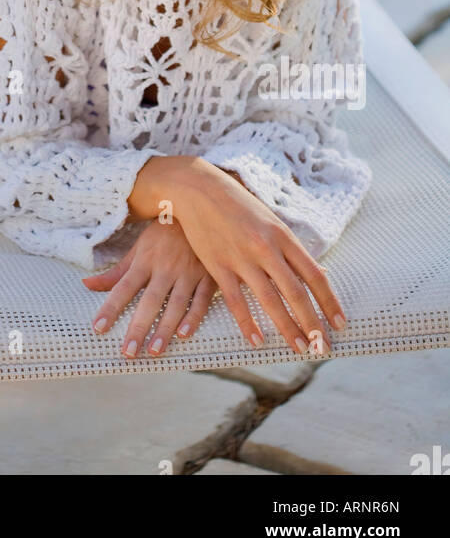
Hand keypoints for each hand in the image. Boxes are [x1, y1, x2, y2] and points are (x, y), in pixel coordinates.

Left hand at [82, 218, 216, 358]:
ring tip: (153, 351)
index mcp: (145, 260)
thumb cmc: (163, 234)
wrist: (198, 209)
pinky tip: (184, 334)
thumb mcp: (138, 249)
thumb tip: (86, 284)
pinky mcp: (209, 276)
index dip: (111, 308)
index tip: (98, 328)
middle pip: (149, 301)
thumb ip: (116, 272)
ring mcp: (188, 273)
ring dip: (165, 328)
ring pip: (175, 304)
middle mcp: (165, 268)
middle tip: (128, 352)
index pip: (123, 288)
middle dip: (138, 327)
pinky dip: (194, 316)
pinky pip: (202, 299)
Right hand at [165, 157, 345, 355]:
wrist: (198, 188)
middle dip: (312, 324)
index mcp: (282, 235)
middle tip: (323, 348)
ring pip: (270, 302)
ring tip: (300, 349)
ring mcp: (241, 258)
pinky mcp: (218, 266)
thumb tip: (319, 272)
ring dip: (288, 329)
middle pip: (296, 293)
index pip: (314, 275)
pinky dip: (247, 323)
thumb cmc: (238, 204)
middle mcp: (266, 248)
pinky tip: (257, 341)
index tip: (340, 323)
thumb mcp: (270, 220)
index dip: (329, 302)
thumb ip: (291, 248)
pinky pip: (236, 301)